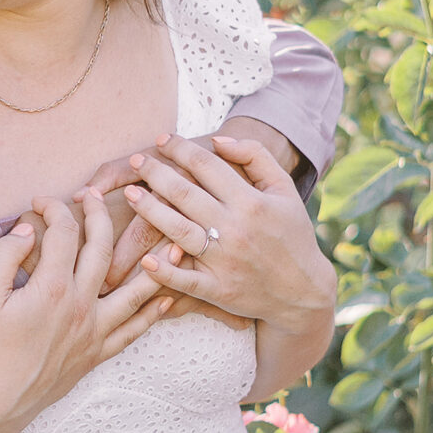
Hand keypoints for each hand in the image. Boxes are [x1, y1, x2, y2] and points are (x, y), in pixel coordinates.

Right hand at [0, 193, 168, 432]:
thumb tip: (27, 229)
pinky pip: (133, 331)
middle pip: (101, 248)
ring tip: (176, 242)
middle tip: (96, 196)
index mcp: (52, 287)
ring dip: (156, 264)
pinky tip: (168, 298)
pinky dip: (153, 313)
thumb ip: (5, 255)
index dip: (53, 209)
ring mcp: (93, 330)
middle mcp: (81, 305)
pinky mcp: (96, 352)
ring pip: (135, 290)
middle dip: (100, 215)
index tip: (41, 202)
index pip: (63, 232)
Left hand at [124, 135, 336, 340]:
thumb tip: (217, 139)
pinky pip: (184, 280)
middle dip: (156, 173)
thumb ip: (256, 156)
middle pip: (185, 194)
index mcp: (252, 202)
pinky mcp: (218, 290)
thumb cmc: (291, 235)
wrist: (303, 292)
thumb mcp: (284, 190)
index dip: (181, 149)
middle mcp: (236, 229)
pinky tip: (145, 258)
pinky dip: (163, 270)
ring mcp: (225, 261)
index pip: (207, 166)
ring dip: (149, 210)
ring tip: (129, 193)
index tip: (162, 139)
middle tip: (136, 160)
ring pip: (177, 230)